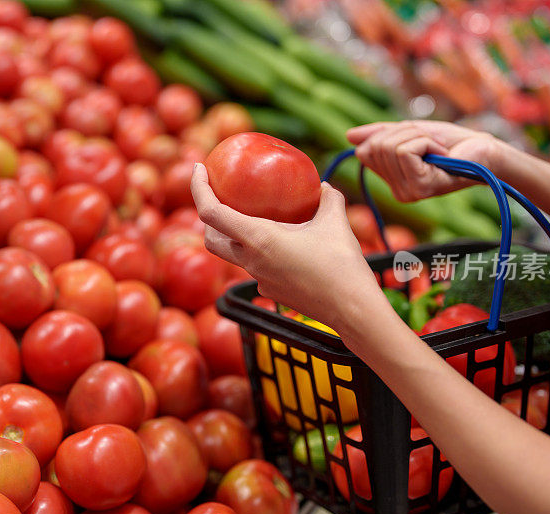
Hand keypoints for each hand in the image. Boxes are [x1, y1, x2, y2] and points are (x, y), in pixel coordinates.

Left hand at [191, 163, 388, 333]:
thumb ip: (327, 198)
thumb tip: (323, 186)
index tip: (199, 168)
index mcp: (258, 238)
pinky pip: (257, 269)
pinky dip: (260, 253)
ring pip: (234, 255)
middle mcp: (251, 261)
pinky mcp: (270, 291)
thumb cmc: (342, 264)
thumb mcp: (335, 221)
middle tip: (218, 197)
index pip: (210, 212)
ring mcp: (259, 279)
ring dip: (234, 236)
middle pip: (211, 240)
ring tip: (250, 218)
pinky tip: (280, 247)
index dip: (198, 188)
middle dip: (207, 218)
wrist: (351, 309)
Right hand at [347, 120, 503, 201]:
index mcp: (392, 180)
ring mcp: (408, 192)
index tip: (416, 137)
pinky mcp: (421, 187)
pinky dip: (426, 142)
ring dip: (419, 136)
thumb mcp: (411, 133)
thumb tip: (349, 136)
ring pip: (392, 147)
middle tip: (431, 141)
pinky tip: (441, 154)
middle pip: (377, 147)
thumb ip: (381, 134)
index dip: (388, 133)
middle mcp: (397, 192)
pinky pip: (406, 151)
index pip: (365, 150)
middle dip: (405, 131)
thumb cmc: (452, 143)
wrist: (485, 152)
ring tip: (437, 147)